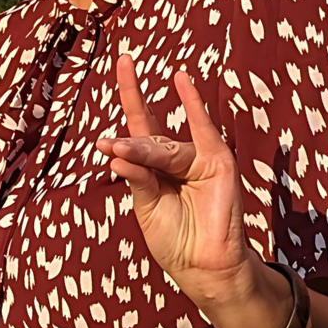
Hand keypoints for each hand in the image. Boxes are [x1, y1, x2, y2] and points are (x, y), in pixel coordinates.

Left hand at [95, 55, 265, 310]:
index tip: (122, 61)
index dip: (131, 93)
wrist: (204, 266)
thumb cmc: (174, 239)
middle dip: (127, 145)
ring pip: (162, 147)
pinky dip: (192, 105)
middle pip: (145, 139)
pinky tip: (180, 80)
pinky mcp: (218, 163)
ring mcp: (198, 158)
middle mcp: (175, 157)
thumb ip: (137, 178)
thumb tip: (116, 154)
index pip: (139, 123)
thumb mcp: (147, 207)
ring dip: (141, 150)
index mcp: (153, 167)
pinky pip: (203, 131)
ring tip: (119, 152)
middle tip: (109, 148)